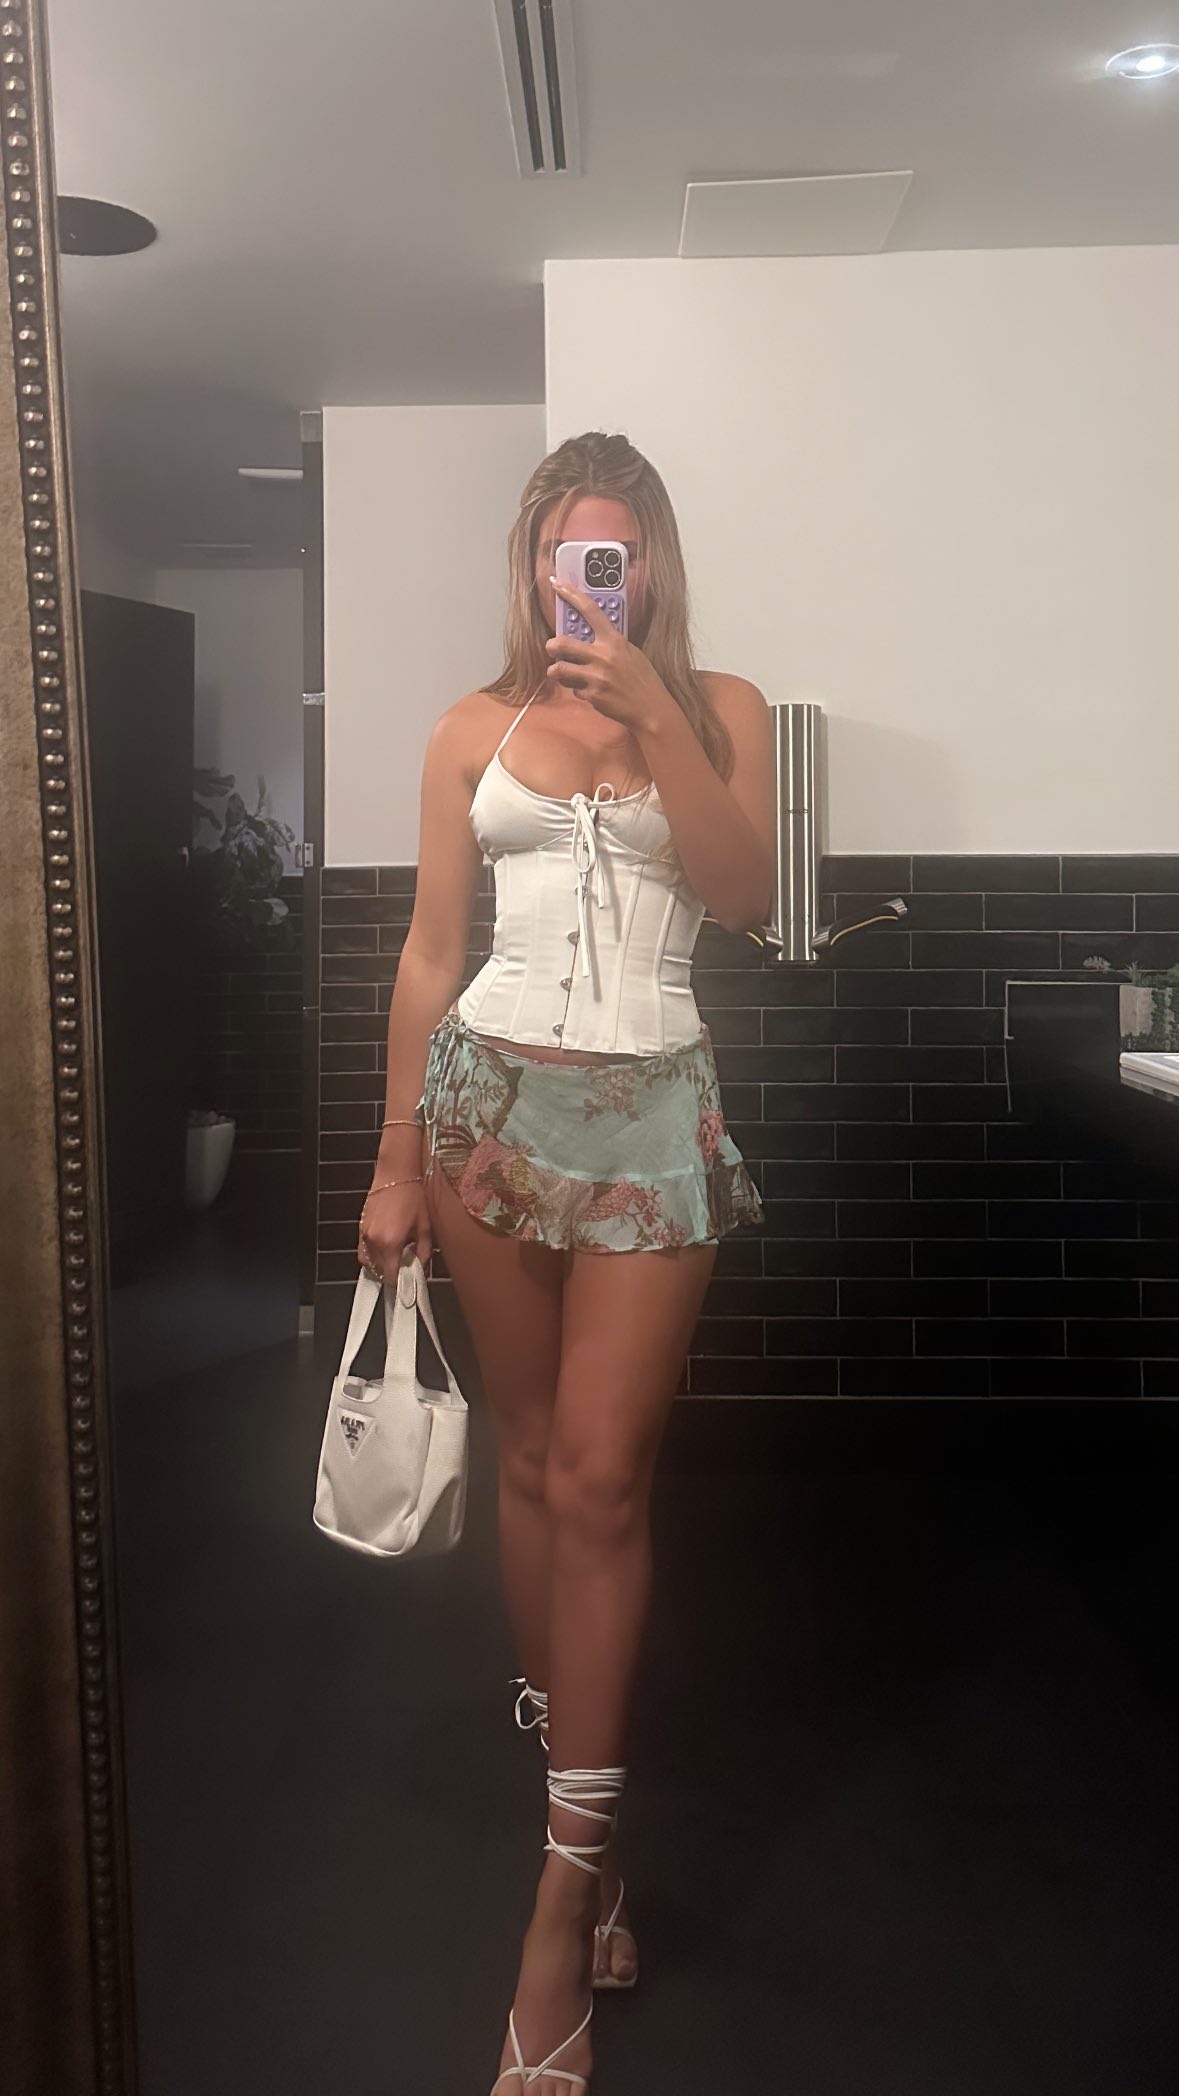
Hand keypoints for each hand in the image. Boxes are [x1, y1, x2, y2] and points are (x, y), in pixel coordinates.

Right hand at [357, 1180, 433, 1280]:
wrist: (397, 1173)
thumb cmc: (413, 1196)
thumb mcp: (426, 1227)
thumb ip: (424, 1251)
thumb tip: (421, 1266)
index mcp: (390, 1242)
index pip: (390, 1275)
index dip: (399, 1281)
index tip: (407, 1280)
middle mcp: (374, 1240)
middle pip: (379, 1270)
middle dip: (391, 1271)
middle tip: (405, 1264)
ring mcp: (365, 1233)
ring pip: (369, 1261)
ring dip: (381, 1263)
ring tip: (395, 1254)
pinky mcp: (361, 1225)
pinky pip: (363, 1248)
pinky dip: (372, 1253)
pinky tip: (386, 1244)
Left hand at [545, 580, 673, 734]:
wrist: (651, 708)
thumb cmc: (642, 679)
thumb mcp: (630, 652)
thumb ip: (610, 643)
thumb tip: (590, 636)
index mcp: (614, 640)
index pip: (590, 610)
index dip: (571, 594)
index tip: (557, 585)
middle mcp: (603, 656)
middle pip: (562, 643)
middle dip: (551, 646)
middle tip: (552, 647)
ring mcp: (596, 677)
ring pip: (559, 669)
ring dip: (556, 671)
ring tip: (562, 673)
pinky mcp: (593, 696)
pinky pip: (574, 690)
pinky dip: (578, 691)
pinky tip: (589, 692)